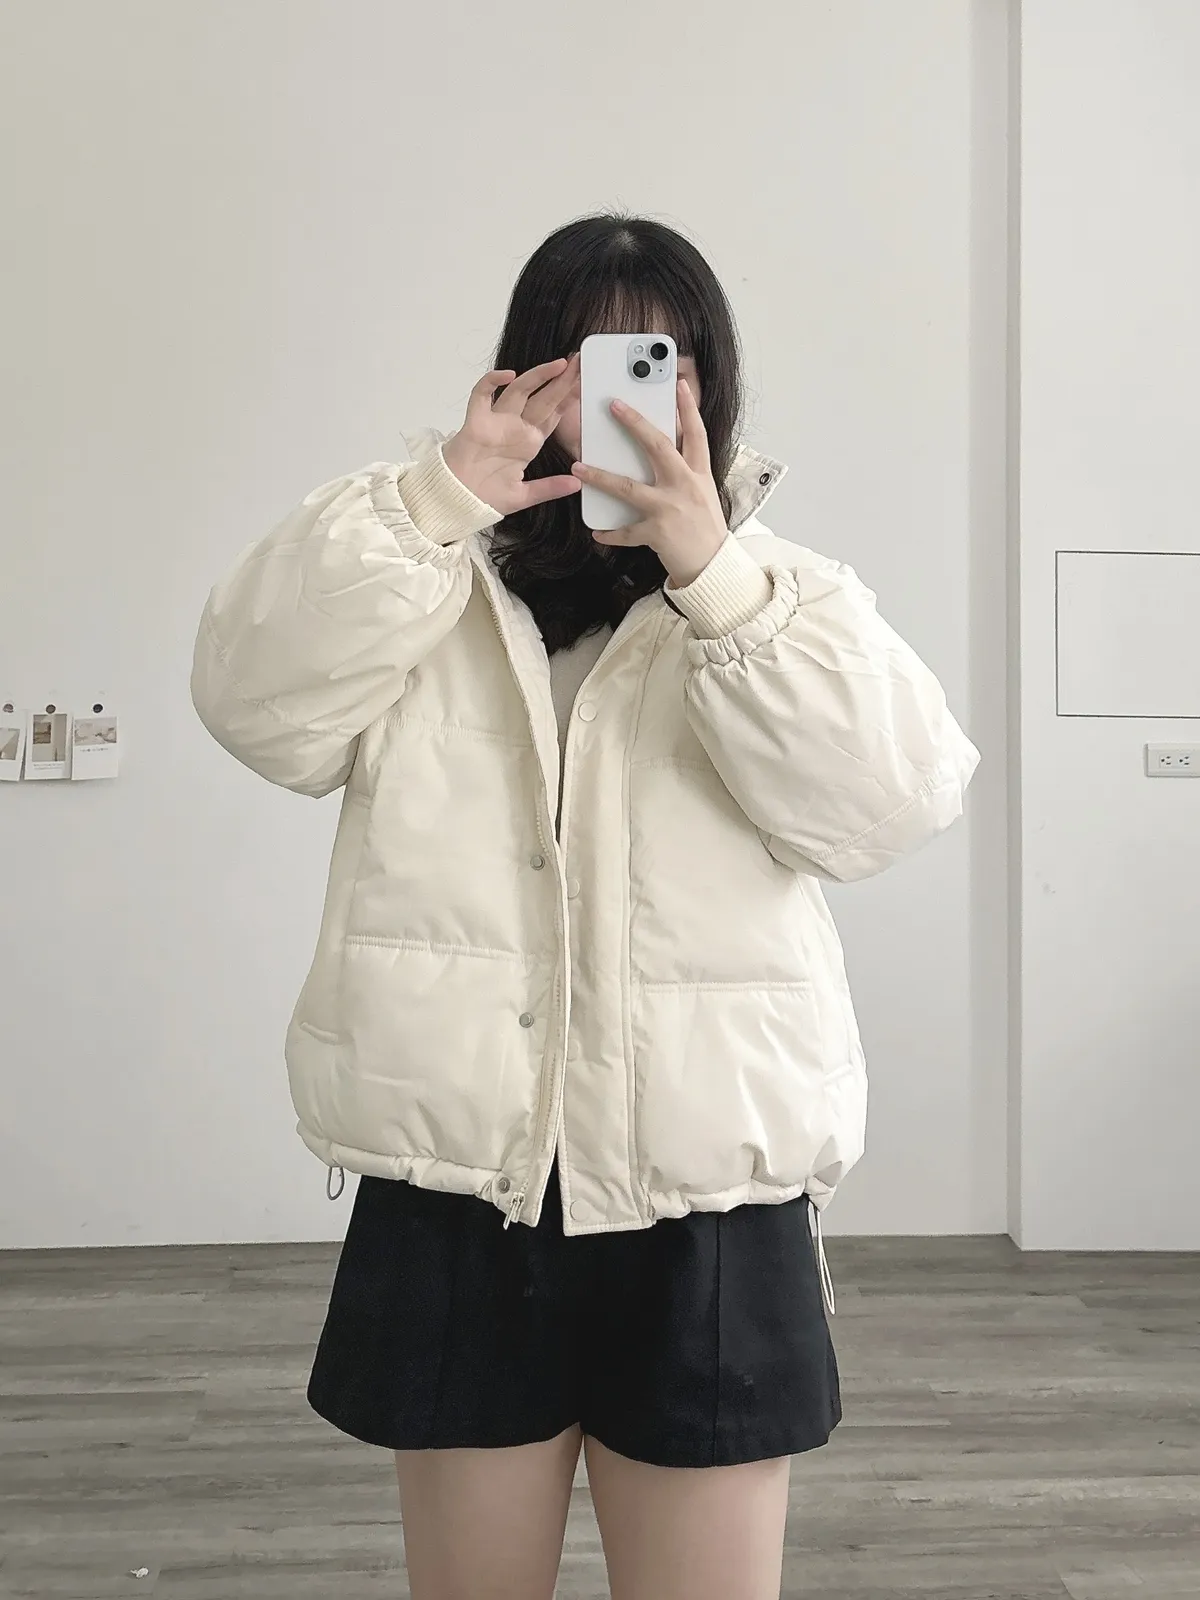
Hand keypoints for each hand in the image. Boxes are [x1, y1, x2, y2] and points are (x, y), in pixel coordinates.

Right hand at [441, 357, 581, 515]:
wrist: (457, 501)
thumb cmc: (484, 497)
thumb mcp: (524, 495)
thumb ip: (549, 488)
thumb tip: (577, 484)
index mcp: (528, 443)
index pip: (553, 416)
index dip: (569, 400)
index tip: (585, 383)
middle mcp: (515, 428)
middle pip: (542, 398)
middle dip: (561, 381)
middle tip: (580, 363)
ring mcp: (496, 422)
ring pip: (519, 390)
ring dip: (538, 376)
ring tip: (560, 364)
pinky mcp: (476, 421)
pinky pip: (482, 394)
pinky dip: (492, 382)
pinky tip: (508, 375)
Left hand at [569, 380, 727, 587]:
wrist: (713, 565)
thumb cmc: (705, 527)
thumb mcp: (703, 491)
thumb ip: (686, 470)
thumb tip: (663, 448)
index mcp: (699, 473)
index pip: (696, 433)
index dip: (688, 407)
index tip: (679, 383)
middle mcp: (685, 485)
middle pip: (658, 446)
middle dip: (635, 424)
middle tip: (614, 406)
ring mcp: (669, 509)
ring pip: (628, 487)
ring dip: (600, 476)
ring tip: (579, 467)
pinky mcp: (657, 533)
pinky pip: (626, 531)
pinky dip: (610, 533)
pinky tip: (596, 532)